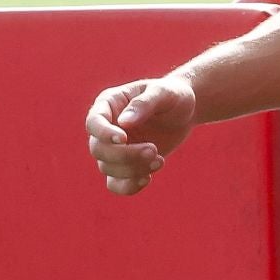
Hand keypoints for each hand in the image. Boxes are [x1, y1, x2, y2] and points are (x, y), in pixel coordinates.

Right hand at [85, 76, 197, 194]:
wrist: (185, 112)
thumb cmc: (173, 96)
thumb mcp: (164, 93)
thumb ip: (144, 104)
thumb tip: (124, 122)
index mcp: (109, 104)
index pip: (94, 122)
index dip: (104, 134)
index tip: (124, 139)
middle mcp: (106, 128)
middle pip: (99, 150)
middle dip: (125, 155)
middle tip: (154, 150)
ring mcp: (113, 148)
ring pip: (108, 168)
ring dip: (133, 169)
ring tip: (160, 160)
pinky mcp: (124, 164)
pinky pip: (115, 183)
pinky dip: (128, 186)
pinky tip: (147, 179)